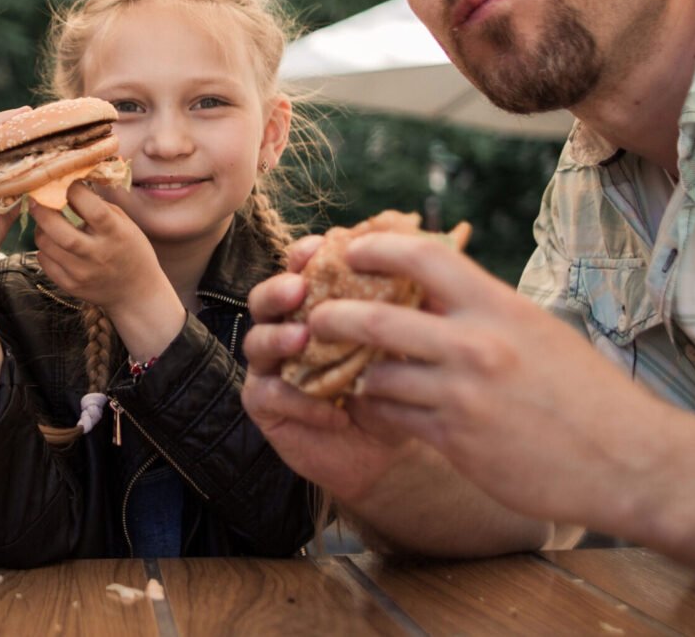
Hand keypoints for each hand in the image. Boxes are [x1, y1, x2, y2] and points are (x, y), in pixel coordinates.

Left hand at [32, 181, 183, 356]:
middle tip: (35, 201)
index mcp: (116, 234)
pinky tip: (50, 244)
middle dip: (44, 213)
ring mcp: (83, 273)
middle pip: (62, 233)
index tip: (66, 183)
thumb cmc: (132, 251)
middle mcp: (98, 255)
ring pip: (48, 248)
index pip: (93, 210)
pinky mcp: (71, 286)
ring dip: (40, 231)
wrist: (137, 293)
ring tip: (44, 223)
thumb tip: (73, 188)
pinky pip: (46, 264)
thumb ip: (101, 208)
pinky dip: (43, 250)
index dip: (75, 193)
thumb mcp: (126, 225)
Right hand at [240, 235, 410, 501]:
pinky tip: (333, 411)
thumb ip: (411, 306)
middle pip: (263, 299)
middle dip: (277, 290)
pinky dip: (298, 401)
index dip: (302, 255)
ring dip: (277, 338)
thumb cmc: (397, 385)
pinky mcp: (265, 405)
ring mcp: (270, 366)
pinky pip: (269, 394)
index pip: (299, 269)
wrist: (390, 447)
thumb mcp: (409, 343)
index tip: (317, 248)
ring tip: (302, 340)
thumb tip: (438, 262)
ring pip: (256, 342)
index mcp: (316, 304)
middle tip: (298, 290)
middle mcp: (286, 328)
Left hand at [306, 232, 664, 524]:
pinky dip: (375, 410)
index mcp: (499, 307)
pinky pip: (392, 418)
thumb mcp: (538, 332)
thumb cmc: (587, 394)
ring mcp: (463, 396)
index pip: (423, 257)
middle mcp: (477, 346)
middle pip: (375, 319)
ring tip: (343, 369)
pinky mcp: (456, 441)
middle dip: (332, 315)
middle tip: (315, 316)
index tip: (350, 249)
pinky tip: (372, 407)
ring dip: (354, 373)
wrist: (631, 461)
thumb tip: (427, 289)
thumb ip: (482, 311)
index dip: (376, 247)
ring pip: (376, 376)